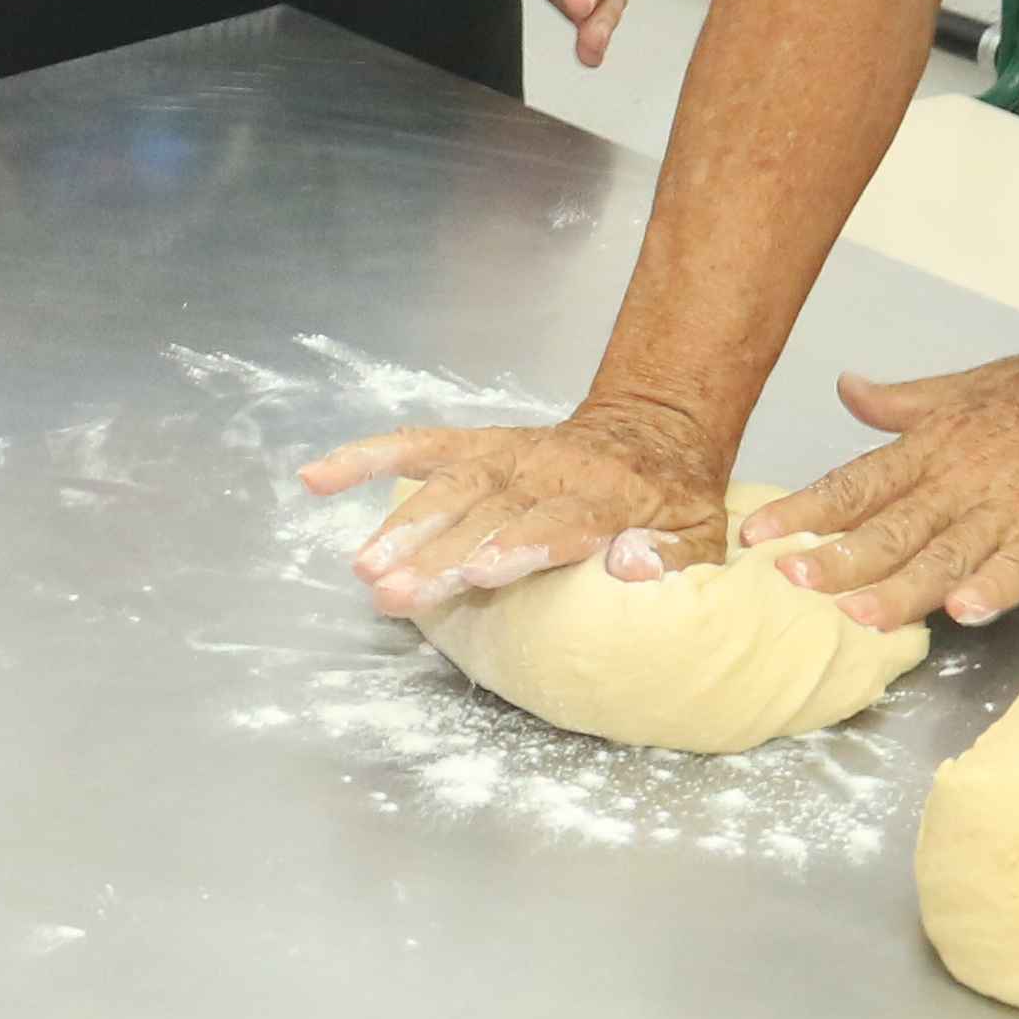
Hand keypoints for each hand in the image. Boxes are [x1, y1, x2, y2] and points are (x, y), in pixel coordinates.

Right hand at [307, 400, 728, 617]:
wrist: (652, 426)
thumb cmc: (672, 499)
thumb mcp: (700, 534)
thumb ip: (669, 556)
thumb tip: (627, 563)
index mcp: (602, 499)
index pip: (554, 523)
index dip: (516, 545)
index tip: (480, 571)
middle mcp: (545, 473)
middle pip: (485, 513)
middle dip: (438, 553)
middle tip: (394, 592)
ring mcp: (505, 457)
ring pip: (445, 487)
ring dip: (401, 526)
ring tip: (364, 568)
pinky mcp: (476, 446)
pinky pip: (416, 447)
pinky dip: (366, 458)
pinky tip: (317, 478)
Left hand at [756, 342, 1018, 630]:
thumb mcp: (961, 389)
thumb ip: (899, 404)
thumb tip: (843, 388)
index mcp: (931, 447)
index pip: (856, 483)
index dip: (805, 510)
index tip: (755, 535)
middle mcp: (960, 480)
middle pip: (891, 526)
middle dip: (840, 558)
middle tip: (792, 583)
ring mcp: (1009, 509)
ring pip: (946, 554)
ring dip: (902, 588)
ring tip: (858, 617)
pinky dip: (995, 587)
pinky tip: (965, 612)